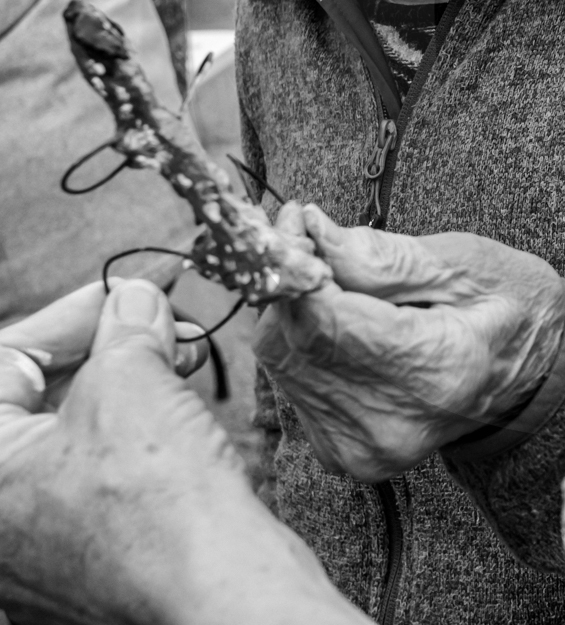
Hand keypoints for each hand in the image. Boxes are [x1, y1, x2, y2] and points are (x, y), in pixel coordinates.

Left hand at [0, 280, 367, 624]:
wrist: (219, 595)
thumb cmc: (158, 504)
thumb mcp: (133, 382)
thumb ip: (124, 330)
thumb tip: (134, 301)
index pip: (8, 362)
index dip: (72, 316)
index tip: (125, 295)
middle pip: (39, 405)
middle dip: (106, 354)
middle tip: (161, 328)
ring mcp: (39, 558)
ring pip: (74, 447)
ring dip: (129, 393)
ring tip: (182, 368)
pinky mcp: (90, 575)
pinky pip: (99, 491)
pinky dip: (138, 445)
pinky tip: (183, 425)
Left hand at [254, 205, 564, 480]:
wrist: (534, 368)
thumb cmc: (507, 301)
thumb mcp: (464, 261)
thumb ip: (383, 255)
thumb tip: (309, 232)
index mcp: (436, 372)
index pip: (325, 322)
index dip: (296, 264)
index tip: (293, 221)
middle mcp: (392, 425)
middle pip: (294, 342)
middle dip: (296, 283)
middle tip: (320, 241)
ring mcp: (365, 450)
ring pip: (284, 362)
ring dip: (299, 312)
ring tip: (346, 286)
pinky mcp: (345, 455)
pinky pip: (293, 384)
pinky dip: (306, 344)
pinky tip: (346, 327)